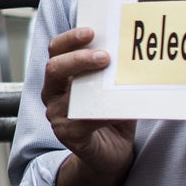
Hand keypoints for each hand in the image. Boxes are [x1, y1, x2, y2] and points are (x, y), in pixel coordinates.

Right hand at [41, 27, 134, 185]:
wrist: (112, 154)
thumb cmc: (113, 115)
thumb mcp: (112, 87)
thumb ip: (114, 69)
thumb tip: (133, 45)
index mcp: (61, 76)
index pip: (56, 50)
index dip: (70, 38)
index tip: (91, 30)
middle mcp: (52, 94)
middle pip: (54, 68)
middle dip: (78, 58)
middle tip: (105, 55)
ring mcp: (57, 116)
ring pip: (65, 94)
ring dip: (89, 81)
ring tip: (111, 74)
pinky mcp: (68, 135)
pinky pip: (83, 120)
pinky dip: (102, 112)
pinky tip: (118, 108)